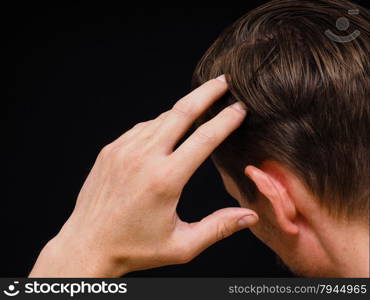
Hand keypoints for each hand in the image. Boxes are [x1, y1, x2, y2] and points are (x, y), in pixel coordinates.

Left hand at [29, 75, 257, 276]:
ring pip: (161, 119)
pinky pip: (141, 128)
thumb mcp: (182, 245)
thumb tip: (250, 216)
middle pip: (182, 113)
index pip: (204, 138)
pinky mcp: (110, 150)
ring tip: (200, 105)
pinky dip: (159, 124)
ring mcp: (123, 150)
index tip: (240, 108)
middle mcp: (143, 158)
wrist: (87, 245)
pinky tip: (168, 128)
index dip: (226, 120)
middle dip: (206, 93)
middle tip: (223, 81)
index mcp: (165, 179)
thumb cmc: (134, 248)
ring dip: (183, 109)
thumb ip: (218, 228)